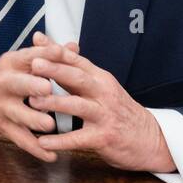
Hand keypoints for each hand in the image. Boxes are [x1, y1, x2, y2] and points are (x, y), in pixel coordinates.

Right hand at [0, 31, 64, 161]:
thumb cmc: (7, 78)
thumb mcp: (21, 63)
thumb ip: (47, 56)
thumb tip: (74, 47)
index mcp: (12, 64)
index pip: (30, 56)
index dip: (45, 55)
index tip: (60, 53)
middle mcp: (4, 83)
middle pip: (19, 84)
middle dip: (33, 87)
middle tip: (48, 89)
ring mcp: (3, 106)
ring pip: (20, 115)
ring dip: (36, 120)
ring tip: (50, 125)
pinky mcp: (4, 127)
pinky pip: (22, 140)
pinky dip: (37, 149)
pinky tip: (51, 154)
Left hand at [29, 37, 176, 172]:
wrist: (149, 138)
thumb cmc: (116, 108)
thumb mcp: (98, 84)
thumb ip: (70, 65)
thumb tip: (42, 40)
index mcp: (99, 78)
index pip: (77, 61)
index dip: (58, 52)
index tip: (37, 43)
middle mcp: (103, 93)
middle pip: (78, 79)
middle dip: (56, 70)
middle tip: (34, 65)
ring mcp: (104, 115)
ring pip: (78, 106)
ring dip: (55, 103)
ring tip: (33, 102)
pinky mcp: (103, 138)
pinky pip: (79, 139)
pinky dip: (60, 141)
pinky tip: (43, 142)